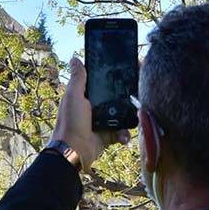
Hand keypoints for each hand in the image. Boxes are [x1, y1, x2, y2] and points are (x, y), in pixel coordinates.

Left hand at [50, 56, 129, 171]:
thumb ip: (78, 78)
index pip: (103, 84)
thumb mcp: (73, 96)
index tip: (128, 72)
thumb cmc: (70, 121)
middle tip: (138, 95)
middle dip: (127, 98)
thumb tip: (75, 58)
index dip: (114, 79)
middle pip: (116, 99)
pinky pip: (121, 131)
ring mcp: (102, 122)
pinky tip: (123, 135)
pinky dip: (124, 134)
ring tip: (135, 116)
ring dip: (128, 117)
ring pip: (122, 115)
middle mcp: (95, 108)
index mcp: (86, 96)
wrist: (74, 150)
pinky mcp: (108, 135)